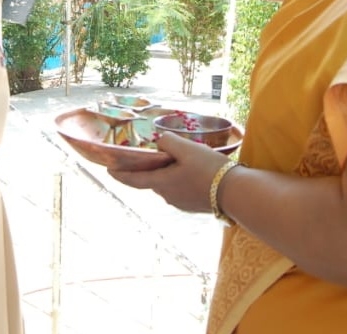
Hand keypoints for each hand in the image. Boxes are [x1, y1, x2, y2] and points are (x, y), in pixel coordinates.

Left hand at [108, 133, 231, 213]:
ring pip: (167, 185)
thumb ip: (168, 141)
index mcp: (162, 183)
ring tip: (175, 161)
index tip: (109, 170)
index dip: (120, 174)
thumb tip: (160, 141)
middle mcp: (168, 196)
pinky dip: (179, 181)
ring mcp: (181, 203)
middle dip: (149, 170)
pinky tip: (191, 172)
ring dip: (166, 175)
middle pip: (152, 180)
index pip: (134, 180)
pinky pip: (180, 190)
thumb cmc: (210, 169)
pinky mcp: (194, 206)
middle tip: (150, 156)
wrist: (237, 194)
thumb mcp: (187, 148)